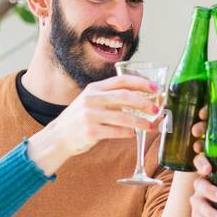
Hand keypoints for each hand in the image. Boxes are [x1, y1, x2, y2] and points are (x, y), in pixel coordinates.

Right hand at [28, 75, 159, 173]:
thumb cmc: (80, 119)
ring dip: (141, 122)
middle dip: (144, 103)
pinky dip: (127, 133)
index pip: (121, 80)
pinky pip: (115, 131)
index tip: (156, 88)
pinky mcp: (90, 131)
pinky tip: (133, 134)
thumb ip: (110, 97)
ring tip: (151, 126)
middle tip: (157, 109)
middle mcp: (92, 99)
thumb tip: (140, 99)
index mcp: (94, 88)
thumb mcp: (91, 101)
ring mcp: (90, 115)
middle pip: (125, 97)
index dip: (141, 83)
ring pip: (123, 117)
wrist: (59, 136)